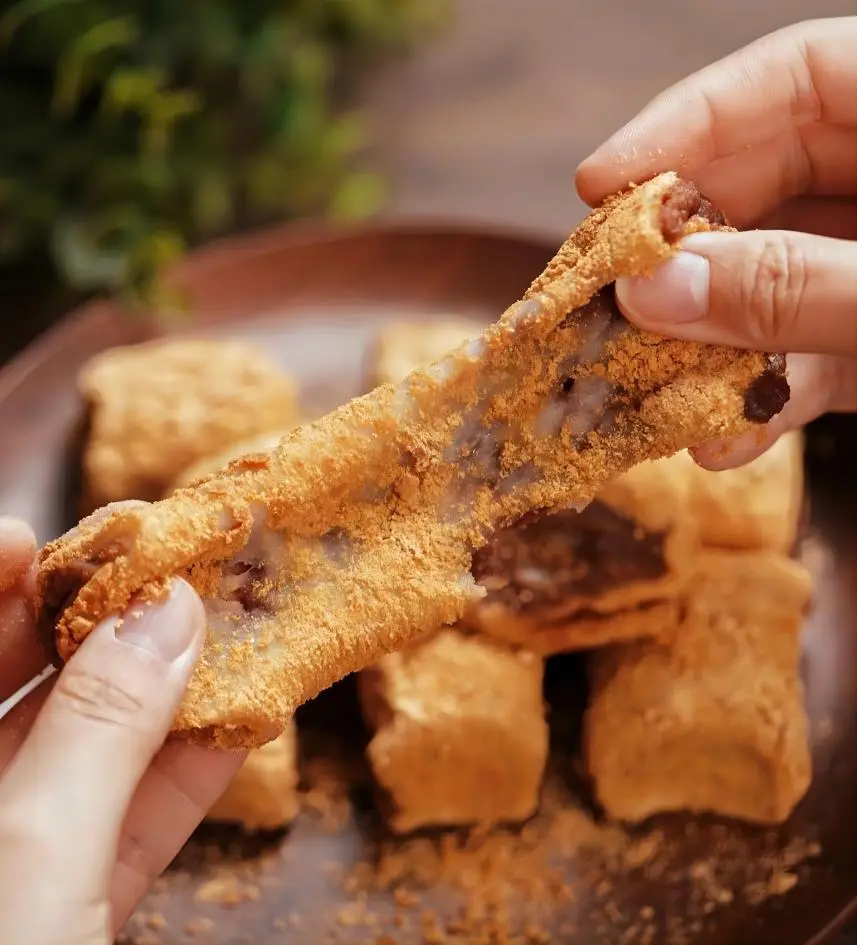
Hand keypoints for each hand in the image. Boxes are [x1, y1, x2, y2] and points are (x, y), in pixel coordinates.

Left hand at [0, 516, 244, 944]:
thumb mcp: (30, 857)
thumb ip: (101, 730)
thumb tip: (172, 612)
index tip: (40, 535)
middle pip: (22, 685)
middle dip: (96, 625)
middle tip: (170, 570)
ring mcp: (17, 856)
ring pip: (90, 750)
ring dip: (166, 694)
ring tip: (231, 628)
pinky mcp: (74, 904)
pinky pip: (130, 818)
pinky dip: (188, 772)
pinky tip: (244, 723)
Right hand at [576, 16, 856, 468]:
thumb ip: (794, 285)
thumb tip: (654, 293)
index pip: (788, 81)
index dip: (684, 124)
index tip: (597, 184)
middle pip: (758, 190)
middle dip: (677, 258)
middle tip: (602, 304)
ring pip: (769, 288)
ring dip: (706, 350)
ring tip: (643, 392)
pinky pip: (808, 359)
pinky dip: (764, 401)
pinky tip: (722, 441)